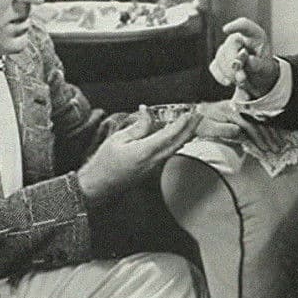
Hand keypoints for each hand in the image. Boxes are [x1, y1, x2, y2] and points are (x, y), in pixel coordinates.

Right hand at [78, 105, 201, 200]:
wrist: (98, 186)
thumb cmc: (104, 163)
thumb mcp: (118, 139)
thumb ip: (138, 126)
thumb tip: (147, 112)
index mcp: (145, 151)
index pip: (170, 135)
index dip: (182, 123)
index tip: (190, 113)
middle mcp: (154, 161)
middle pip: (179, 143)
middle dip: (191, 128)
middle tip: (199, 115)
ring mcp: (155, 167)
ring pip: (176, 149)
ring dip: (186, 135)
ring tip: (192, 123)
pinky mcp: (153, 170)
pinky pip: (169, 154)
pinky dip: (177, 143)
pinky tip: (179, 136)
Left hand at [195, 100, 283, 152]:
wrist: (195, 115)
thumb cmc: (200, 123)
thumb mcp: (208, 128)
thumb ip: (223, 130)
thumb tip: (239, 132)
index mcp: (230, 111)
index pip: (248, 124)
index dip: (258, 137)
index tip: (264, 148)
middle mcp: (238, 108)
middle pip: (258, 122)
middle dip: (268, 136)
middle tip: (275, 149)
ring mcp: (242, 109)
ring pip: (261, 120)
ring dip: (271, 133)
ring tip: (278, 144)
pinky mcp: (244, 111)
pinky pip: (259, 119)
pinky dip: (268, 128)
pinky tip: (274, 135)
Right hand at [208, 18, 279, 97]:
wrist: (258, 79)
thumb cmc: (263, 68)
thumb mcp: (266, 68)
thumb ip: (258, 64)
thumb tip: (248, 60)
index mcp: (255, 36)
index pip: (244, 25)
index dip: (235, 26)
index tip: (225, 30)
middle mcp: (239, 38)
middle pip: (230, 46)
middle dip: (234, 64)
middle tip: (242, 78)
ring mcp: (227, 48)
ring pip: (220, 57)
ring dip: (229, 73)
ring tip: (242, 81)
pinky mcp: (219, 60)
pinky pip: (215, 66)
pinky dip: (221, 76)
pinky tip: (228, 82)